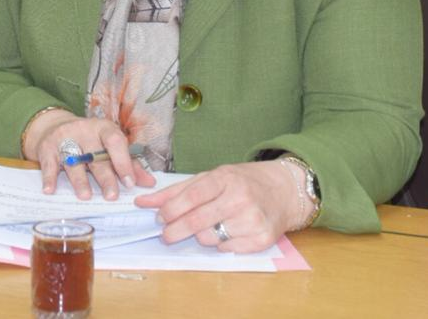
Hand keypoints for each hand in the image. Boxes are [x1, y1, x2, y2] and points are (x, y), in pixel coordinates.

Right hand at [23, 110, 153, 200]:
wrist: (55, 127)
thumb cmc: (90, 141)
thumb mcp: (109, 147)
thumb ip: (129, 164)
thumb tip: (149, 183)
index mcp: (104, 128)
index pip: (116, 142)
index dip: (123, 162)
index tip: (130, 183)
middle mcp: (85, 131)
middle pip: (96, 156)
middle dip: (105, 177)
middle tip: (111, 196)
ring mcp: (65, 138)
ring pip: (73, 161)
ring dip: (79, 180)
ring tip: (85, 196)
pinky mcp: (47, 147)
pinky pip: (48, 164)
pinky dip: (49, 178)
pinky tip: (50, 190)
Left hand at [134, 161, 300, 253]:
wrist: (284, 190)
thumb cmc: (241, 182)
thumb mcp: (211, 177)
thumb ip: (177, 190)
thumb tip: (143, 202)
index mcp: (226, 178)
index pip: (192, 196)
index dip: (171, 209)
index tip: (159, 218)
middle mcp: (240, 197)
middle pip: (198, 220)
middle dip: (175, 230)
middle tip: (166, 235)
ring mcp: (253, 219)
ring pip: (210, 238)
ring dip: (200, 236)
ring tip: (206, 226)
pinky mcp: (263, 238)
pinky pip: (227, 249)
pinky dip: (221, 245)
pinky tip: (226, 232)